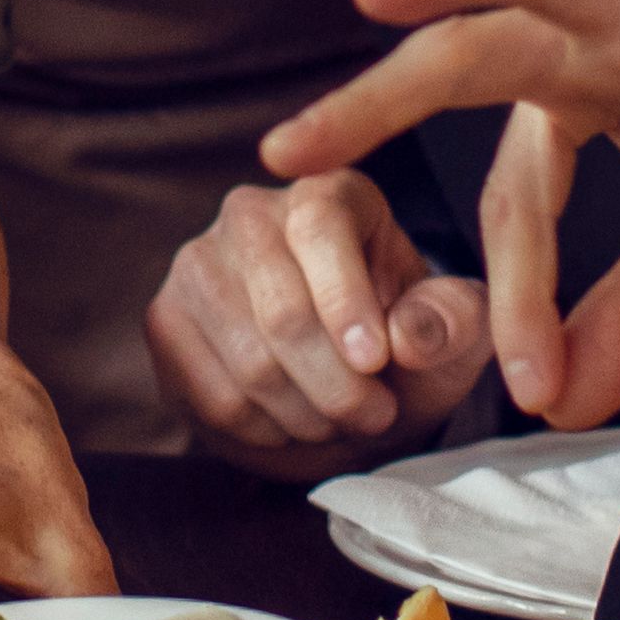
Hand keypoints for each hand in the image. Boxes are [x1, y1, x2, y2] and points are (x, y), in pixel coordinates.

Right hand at [143, 176, 489, 469]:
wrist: (345, 378)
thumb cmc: (404, 338)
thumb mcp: (454, 327)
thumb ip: (450, 321)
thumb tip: (410, 335)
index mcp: (326, 189)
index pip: (320, 228)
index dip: (346, 300)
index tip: (377, 362)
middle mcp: (250, 213)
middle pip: (282, 310)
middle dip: (338, 385)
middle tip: (376, 415)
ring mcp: (197, 266)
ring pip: (249, 363)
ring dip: (307, 414)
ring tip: (340, 418)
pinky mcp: (165, 321)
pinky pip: (213, 396)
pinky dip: (265, 430)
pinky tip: (292, 421)